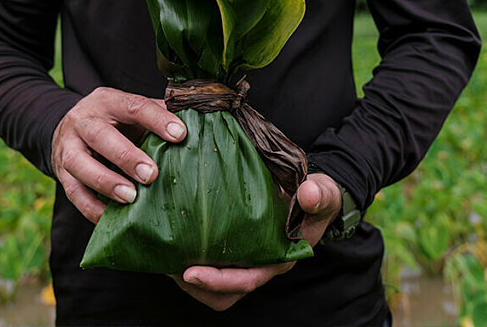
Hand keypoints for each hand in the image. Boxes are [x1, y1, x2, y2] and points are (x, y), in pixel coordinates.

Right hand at [51, 87, 186, 223]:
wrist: (68, 128)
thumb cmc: (113, 122)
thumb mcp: (130, 111)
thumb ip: (157, 115)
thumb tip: (194, 123)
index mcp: (107, 101)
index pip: (133, 106)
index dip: (157, 120)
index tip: (180, 135)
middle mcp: (83, 121)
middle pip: (100, 135)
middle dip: (126, 156)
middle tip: (151, 175)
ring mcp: (67, 147)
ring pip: (79, 164)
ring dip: (106, 182)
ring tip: (131, 198)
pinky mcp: (61, 173)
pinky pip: (73, 193)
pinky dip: (92, 208)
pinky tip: (111, 219)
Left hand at [170, 173, 341, 310]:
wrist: (312, 195)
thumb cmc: (316, 198)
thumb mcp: (322, 194)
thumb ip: (318, 196)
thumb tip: (307, 193)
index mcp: (279, 258)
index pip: (247, 280)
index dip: (218, 281)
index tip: (191, 272)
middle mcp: (261, 265)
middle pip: (224, 293)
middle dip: (195, 286)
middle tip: (169, 267)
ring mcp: (246, 259)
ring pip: (213, 286)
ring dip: (188, 278)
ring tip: (165, 257)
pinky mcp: (234, 249)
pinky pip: (210, 264)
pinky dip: (189, 258)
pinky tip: (173, 240)